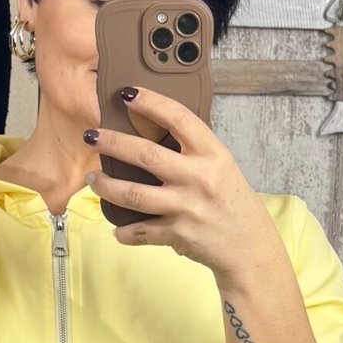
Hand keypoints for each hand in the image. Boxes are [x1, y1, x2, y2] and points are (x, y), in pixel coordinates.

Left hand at [87, 87, 277, 281]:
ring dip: (106, 186)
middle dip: (112, 143)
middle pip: (144, 155)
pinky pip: (140, 232)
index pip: (178, 117)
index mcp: (212, 154)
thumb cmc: (235, 204)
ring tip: (93, 179)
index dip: (150, 102)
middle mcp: (198, 178)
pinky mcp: (177, 234)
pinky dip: (124, 232)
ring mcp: (186, 207)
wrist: (250, 248)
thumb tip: (156, 135)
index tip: (128, 94)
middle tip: (92, 136)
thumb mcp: (222, 167)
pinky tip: (118, 228)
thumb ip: (194, 152)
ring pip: (133, 194)